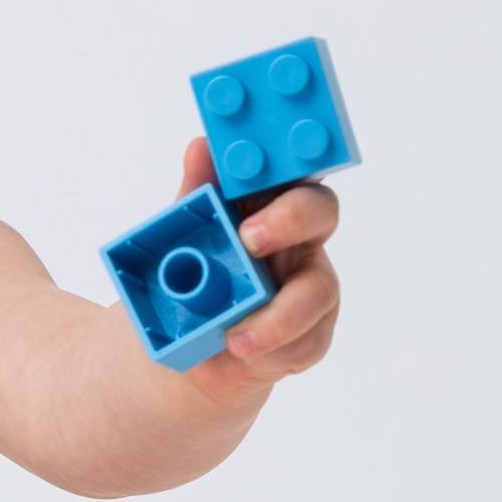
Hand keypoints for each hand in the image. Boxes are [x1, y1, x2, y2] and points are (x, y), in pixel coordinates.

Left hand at [173, 136, 342, 407]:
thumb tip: (201, 146)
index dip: (297, 155)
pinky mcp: (312, 332)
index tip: (271, 161)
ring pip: (317, 290)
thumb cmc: (191, 282)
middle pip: (320, 212)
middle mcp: (298, 239)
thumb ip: (196, 194)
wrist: (186, 354)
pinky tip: (244, 355)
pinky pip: (308, 341)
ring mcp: (309, 285)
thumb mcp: (182, 236)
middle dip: (289, 219)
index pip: (295, 169)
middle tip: (249, 238)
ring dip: (277, 316)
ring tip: (236, 337)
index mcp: (268, 205)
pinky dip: (274, 351)